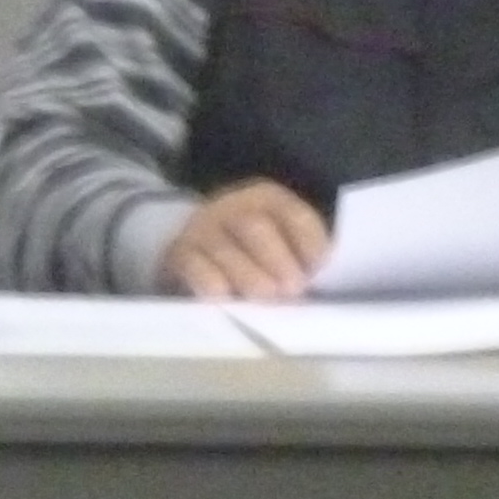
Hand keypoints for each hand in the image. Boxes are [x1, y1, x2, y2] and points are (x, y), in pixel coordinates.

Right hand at [159, 179, 330, 301]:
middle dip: (277, 260)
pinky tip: (226, 298)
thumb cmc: (262, 256)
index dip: (311, 244)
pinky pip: (193, 265)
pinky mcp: (178, 252)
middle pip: (254, 227)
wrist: (206, 254)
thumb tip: (320, 279)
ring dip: (248, 276)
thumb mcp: (288, 245)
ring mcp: (200, 228)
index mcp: (268, 200)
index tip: (320, 271)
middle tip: (291, 289)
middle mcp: (231, 206)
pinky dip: (210, 282)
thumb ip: (306, 257)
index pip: (294, 216)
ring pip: (223, 248)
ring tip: (266, 298)